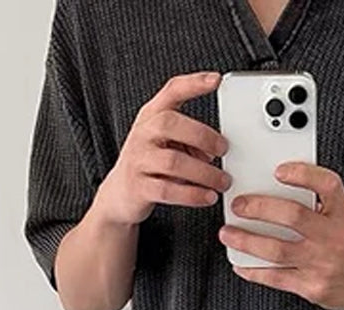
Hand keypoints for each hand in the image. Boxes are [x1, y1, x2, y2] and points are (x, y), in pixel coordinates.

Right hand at [98, 72, 230, 226]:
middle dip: (201, 136)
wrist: (120, 194)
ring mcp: (138, 160)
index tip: (216, 80)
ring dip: (203, 172)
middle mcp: (143, 134)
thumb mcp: (166, 143)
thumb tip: (212, 153)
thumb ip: (189, 141)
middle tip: (223, 150)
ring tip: (221, 181)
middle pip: (170, 123)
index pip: (171, 91)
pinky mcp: (139, 188)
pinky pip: (168, 190)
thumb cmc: (148, 164)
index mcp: (152, 116)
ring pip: (173, 161)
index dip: (193, 83)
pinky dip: (192, 194)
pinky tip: (207, 196)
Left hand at [218, 162, 343, 309]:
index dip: (303, 174)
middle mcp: (334, 237)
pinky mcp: (313, 288)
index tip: (279, 170)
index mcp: (342, 213)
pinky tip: (240, 263)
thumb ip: (318, 200)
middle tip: (238, 204)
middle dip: (259, 208)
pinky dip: (254, 271)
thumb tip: (274, 186)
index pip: (327, 185)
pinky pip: (277, 278)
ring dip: (247, 240)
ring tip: (228, 233)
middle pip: (293, 216)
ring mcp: (322, 265)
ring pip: (278, 250)